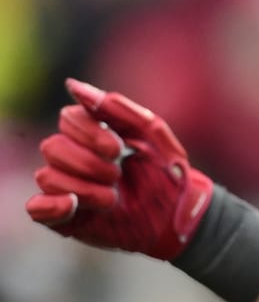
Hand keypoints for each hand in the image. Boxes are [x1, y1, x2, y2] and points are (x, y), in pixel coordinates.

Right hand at [25, 78, 214, 259]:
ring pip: (47, 176)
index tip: (118, 150)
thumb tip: (72, 86)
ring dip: (86, 188)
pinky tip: (75, 206)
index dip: (90, 134)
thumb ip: (119, 108)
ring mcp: (66, 186)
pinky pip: (36, 207)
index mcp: (93, 133)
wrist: (179, 216)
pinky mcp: (63, 216)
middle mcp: (73, 157)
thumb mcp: (153, 135)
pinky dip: (53, 206)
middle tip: (118, 175)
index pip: (68, 118)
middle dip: (89, 163)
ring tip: (113, 199)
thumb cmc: (167, 172)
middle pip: (53, 147)